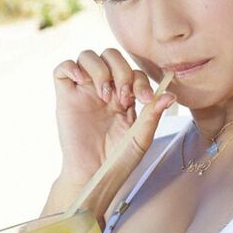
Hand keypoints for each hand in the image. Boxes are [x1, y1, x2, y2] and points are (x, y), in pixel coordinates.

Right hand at [53, 48, 175, 186]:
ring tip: (104, 96)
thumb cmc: (118, 161)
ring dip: (100, 70)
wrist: (94, 177)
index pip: (133, 72)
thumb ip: (152, 115)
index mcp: (124, 97)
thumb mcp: (140, 138)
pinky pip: (62, 69)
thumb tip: (170, 95)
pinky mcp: (65, 98)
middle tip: (123, 98)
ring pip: (87, 56)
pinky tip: (82, 81)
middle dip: (121, 71)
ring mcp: (83, 92)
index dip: (140, 80)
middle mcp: (104, 90)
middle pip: (111, 55)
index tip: (144, 100)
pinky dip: (71, 67)